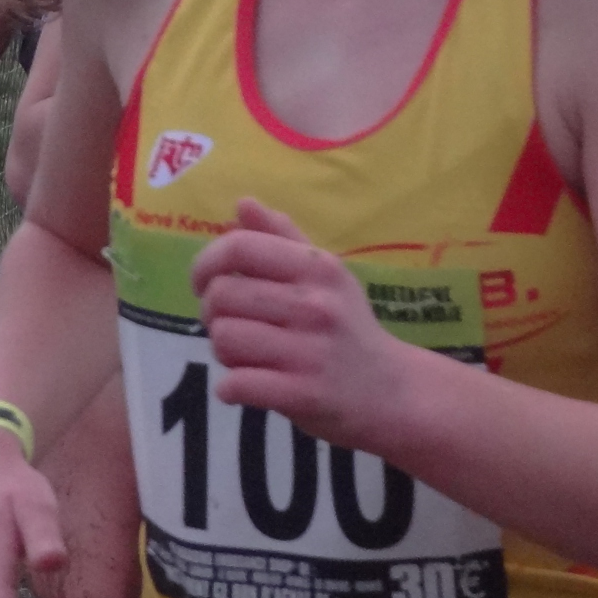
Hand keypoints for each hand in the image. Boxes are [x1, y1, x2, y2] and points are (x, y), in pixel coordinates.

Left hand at [192, 199, 412, 445]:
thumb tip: (243, 203)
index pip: (240, 247)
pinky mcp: (302, 394)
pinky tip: (250, 386)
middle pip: (221, 295)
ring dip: (224, 352)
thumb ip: (283, 238)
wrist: (391, 392)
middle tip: (234, 325)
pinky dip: (231, 389)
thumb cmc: (349, 328)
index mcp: (317, 269)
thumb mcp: (327, 276)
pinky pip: (236, 384)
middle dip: (213, 313)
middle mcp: (315, 304)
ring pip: (224, 338)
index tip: (205, 283)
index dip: (206, 264)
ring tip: (248, 356)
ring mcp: (309, 351)